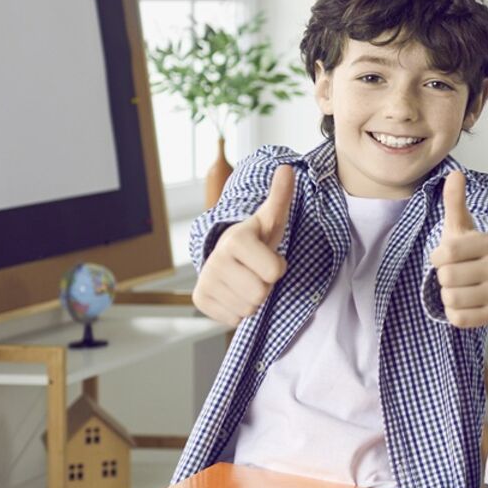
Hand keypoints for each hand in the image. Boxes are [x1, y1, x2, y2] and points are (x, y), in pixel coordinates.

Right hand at [192, 165, 292, 326]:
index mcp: (235, 240)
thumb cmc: (256, 239)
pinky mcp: (200, 300)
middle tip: (256, 271)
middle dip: (265, 285)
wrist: (226, 255)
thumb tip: (287, 168)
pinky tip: (234, 291)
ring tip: (245, 279)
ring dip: (253, 298)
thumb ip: (281, 196)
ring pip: (249, 308)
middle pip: (261, 294)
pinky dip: (239, 309)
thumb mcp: (271, 219)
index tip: (267, 256)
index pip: (274, 272)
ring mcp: (205, 281)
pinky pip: (235, 318)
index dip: (277, 267)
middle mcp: (215, 260)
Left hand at [430, 170, 487, 327]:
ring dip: (448, 294)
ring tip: (460, 286)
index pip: (444, 254)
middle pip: (446, 278)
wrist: (481, 277)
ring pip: (451, 299)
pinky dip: (453, 313)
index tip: (448, 255)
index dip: (438, 256)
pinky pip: (458, 319)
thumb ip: (454, 201)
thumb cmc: (464, 250)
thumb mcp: (457, 226)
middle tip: (456, 272)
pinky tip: (464, 302)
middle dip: (443, 276)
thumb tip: (456, 174)